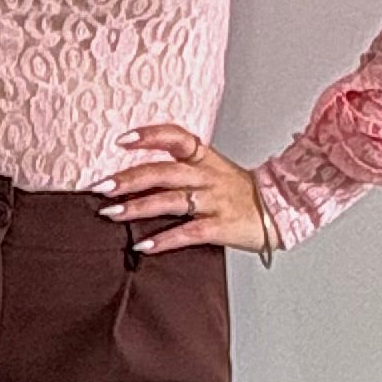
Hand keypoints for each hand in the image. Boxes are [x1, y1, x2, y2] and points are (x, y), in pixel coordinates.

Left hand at [89, 122, 276, 256]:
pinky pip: (188, 232)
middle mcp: (208, 177)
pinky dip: (164, 239)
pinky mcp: (221, 227)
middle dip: (129, 179)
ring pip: (171, 200)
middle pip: (164, 172)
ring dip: (137, 207)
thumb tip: (137, 176)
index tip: (121, 140)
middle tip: (100, 186)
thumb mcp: (214, 170)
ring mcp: (215, 202)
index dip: (149, 136)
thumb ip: (181, 169)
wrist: (282, 210)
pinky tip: (142, 245)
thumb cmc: (240, 193)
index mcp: (206, 159)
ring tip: (111, 213)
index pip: (177, 137)